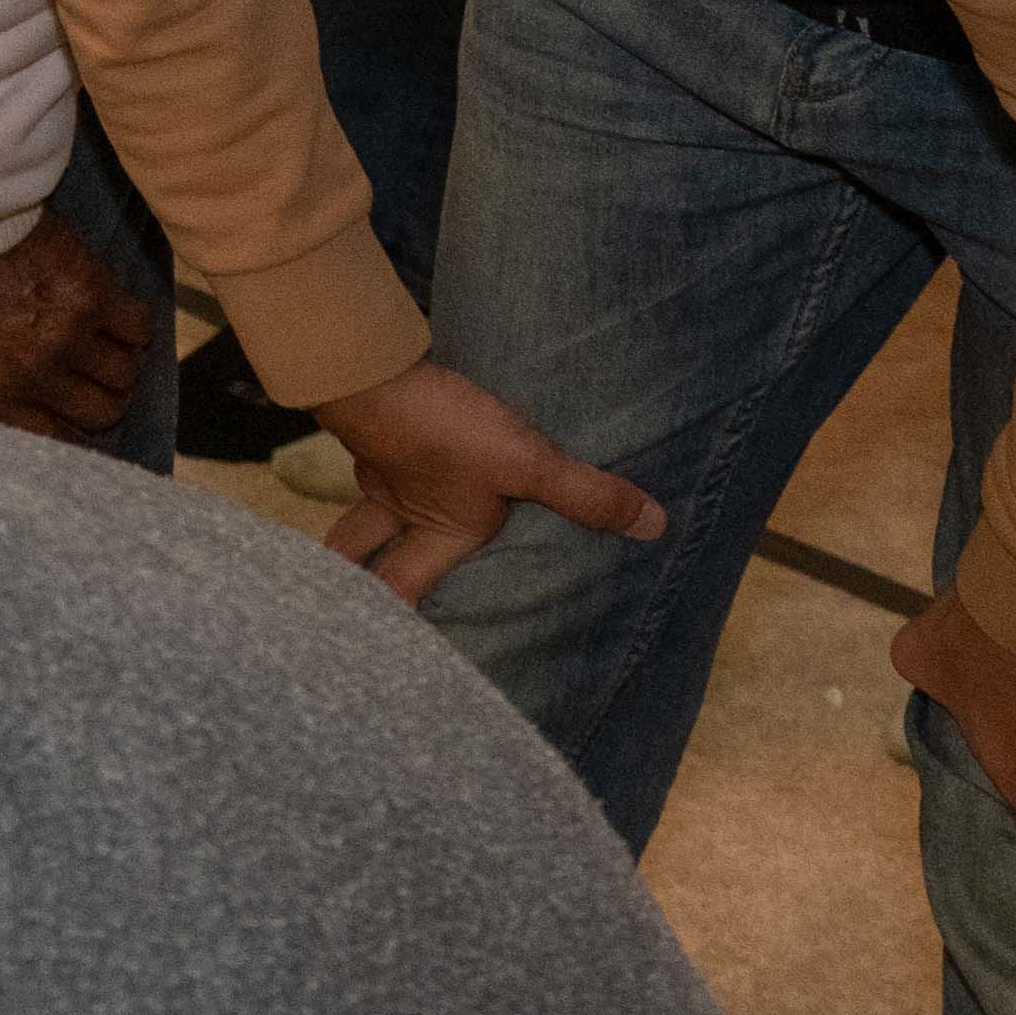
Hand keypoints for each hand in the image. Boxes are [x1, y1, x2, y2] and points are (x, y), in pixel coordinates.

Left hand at [0, 214, 159, 441]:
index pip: (51, 442)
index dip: (73, 437)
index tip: (78, 422)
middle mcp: (33, 373)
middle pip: (100, 412)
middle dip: (104, 399)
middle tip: (98, 378)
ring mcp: (67, 337)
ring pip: (125, 374)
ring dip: (123, 363)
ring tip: (112, 347)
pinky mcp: (93, 296)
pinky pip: (138, 328)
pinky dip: (136, 325)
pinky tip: (121, 314)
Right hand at [308, 356, 671, 603]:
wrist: (371, 371)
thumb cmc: (445, 433)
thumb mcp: (526, 464)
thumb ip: (586, 495)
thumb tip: (654, 527)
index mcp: (439, 531)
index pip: (404, 587)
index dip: (395, 619)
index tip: (393, 644)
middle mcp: (402, 510)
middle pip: (361, 554)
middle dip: (362, 576)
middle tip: (363, 594)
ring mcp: (377, 470)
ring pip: (362, 509)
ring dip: (365, 523)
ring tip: (376, 528)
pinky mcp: (372, 431)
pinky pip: (372, 461)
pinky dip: (382, 468)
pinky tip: (402, 454)